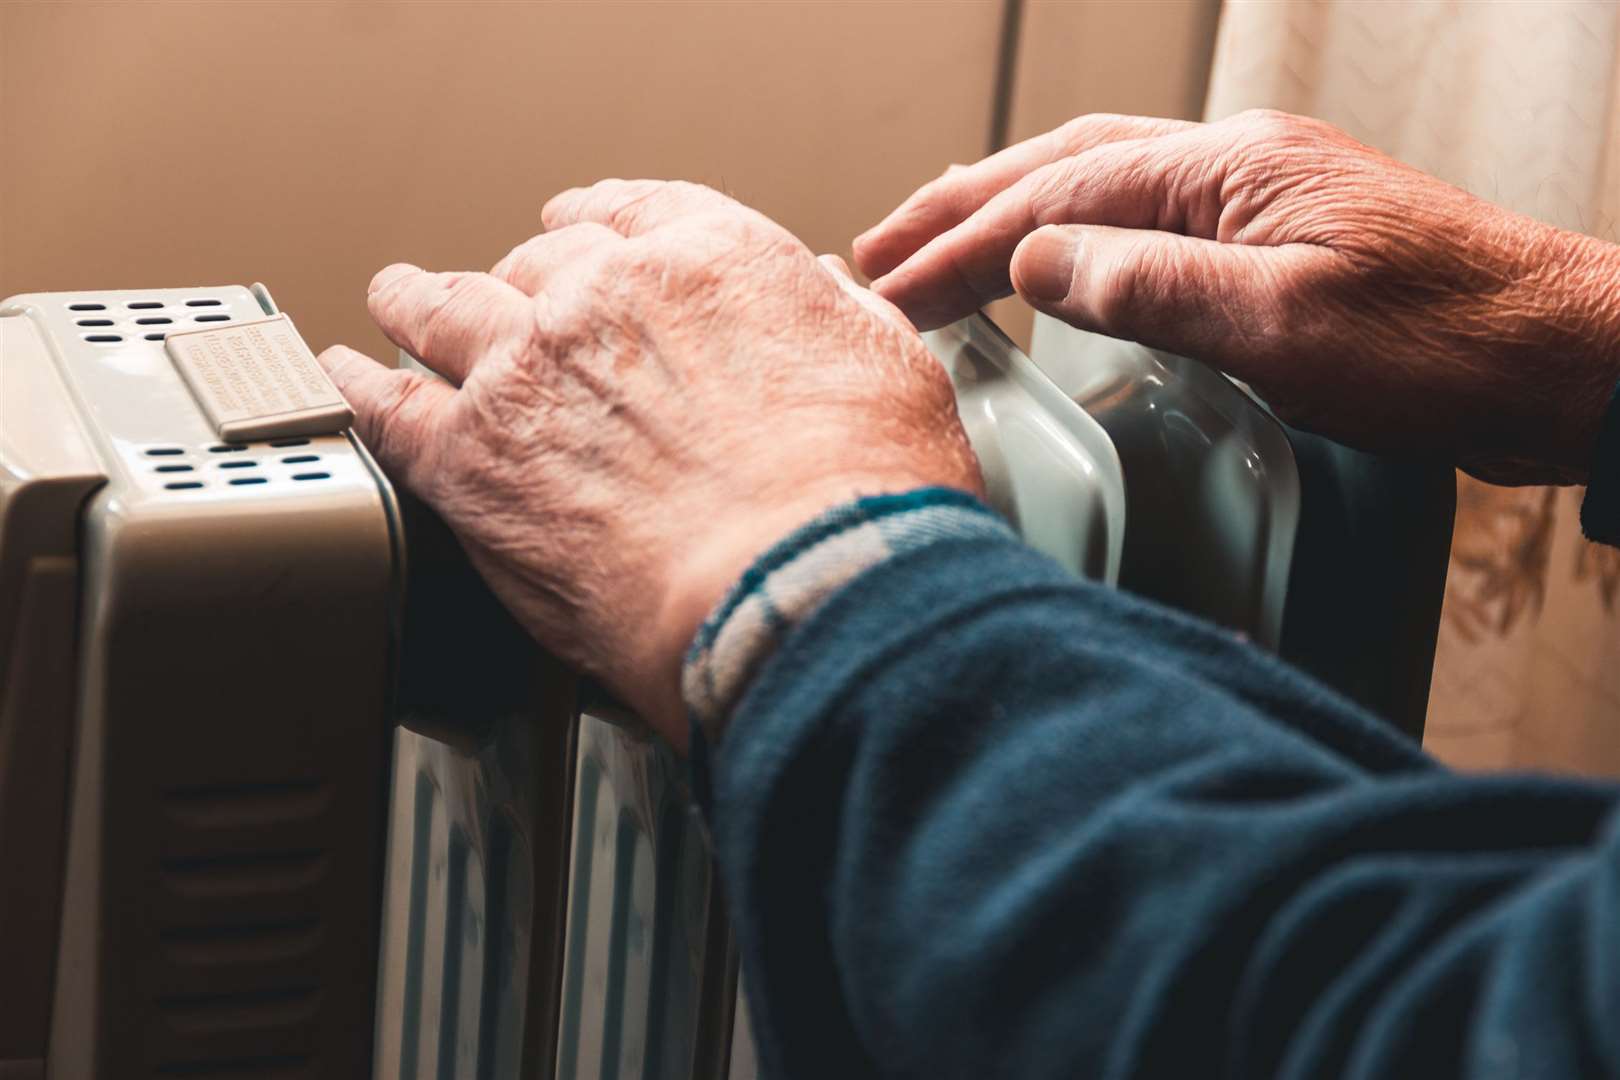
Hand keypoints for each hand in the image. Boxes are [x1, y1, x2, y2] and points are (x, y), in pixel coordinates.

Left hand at [319, 181, 981, 745]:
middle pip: (536, 266)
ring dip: (417, 303)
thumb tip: (820, 304)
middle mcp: (608, 298)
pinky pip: (386, 406)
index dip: (595, 225)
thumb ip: (831, 322)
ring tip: (397, 303)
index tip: (576, 231)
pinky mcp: (471, 461)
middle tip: (503, 302)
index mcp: (711, 261)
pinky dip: (358, 388)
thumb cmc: (862, 498)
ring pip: (445, 309)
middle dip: (520, 283)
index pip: (631, 214)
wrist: (802, 588)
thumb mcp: (889, 369)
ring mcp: (528, 372)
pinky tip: (346, 382)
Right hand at [855, 110, 1619, 484]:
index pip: (1057, 197)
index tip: (887, 292)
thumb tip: (1039, 261)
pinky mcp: (1276, 243)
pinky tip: (1059, 260)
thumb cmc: (1446, 345)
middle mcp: (1234, 165)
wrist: (1563, 358)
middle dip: (960, 210)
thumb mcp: (1287, 324)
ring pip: (1100, 181)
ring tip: (936, 236)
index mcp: (1227, 170)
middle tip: (875, 251)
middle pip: (1064, 167)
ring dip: (1009, 209)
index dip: (961, 247)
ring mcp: (1257, 198)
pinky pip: (1145, 220)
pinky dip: (1075, 232)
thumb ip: (1153, 285)